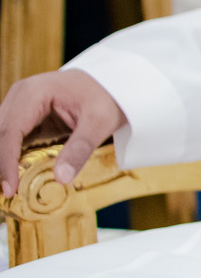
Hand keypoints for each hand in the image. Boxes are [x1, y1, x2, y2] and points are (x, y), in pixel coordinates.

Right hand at [0, 69, 127, 197]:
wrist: (113, 84)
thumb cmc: (107, 97)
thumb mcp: (100, 122)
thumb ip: (80, 149)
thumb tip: (61, 178)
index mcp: (32, 93)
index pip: (9, 132)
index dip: (6, 163)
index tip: (9, 189)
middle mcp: (19, 97)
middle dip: (1, 164)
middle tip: (7, 192)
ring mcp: (19, 106)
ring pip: (0, 137)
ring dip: (4, 161)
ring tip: (11, 188)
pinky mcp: (24, 118)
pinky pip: (10, 140)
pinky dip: (11, 158)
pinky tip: (16, 178)